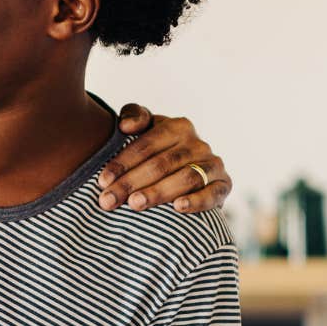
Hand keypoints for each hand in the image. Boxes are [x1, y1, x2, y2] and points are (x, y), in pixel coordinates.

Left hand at [96, 106, 230, 212]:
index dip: (122, 163)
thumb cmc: (159, 150)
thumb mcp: (147, 130)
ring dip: (158, 192)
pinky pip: (213, 193)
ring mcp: (213, 164)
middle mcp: (198, 143)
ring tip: (134, 204)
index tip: (102, 181)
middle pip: (161, 164)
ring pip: (185, 178)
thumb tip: (125, 126)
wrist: (192, 171)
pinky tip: (177, 208)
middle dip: (131, 183)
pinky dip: (196, 201)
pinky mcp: (224, 184)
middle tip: (108, 200)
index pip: (146, 144)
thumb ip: (134, 116)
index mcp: (178, 126)